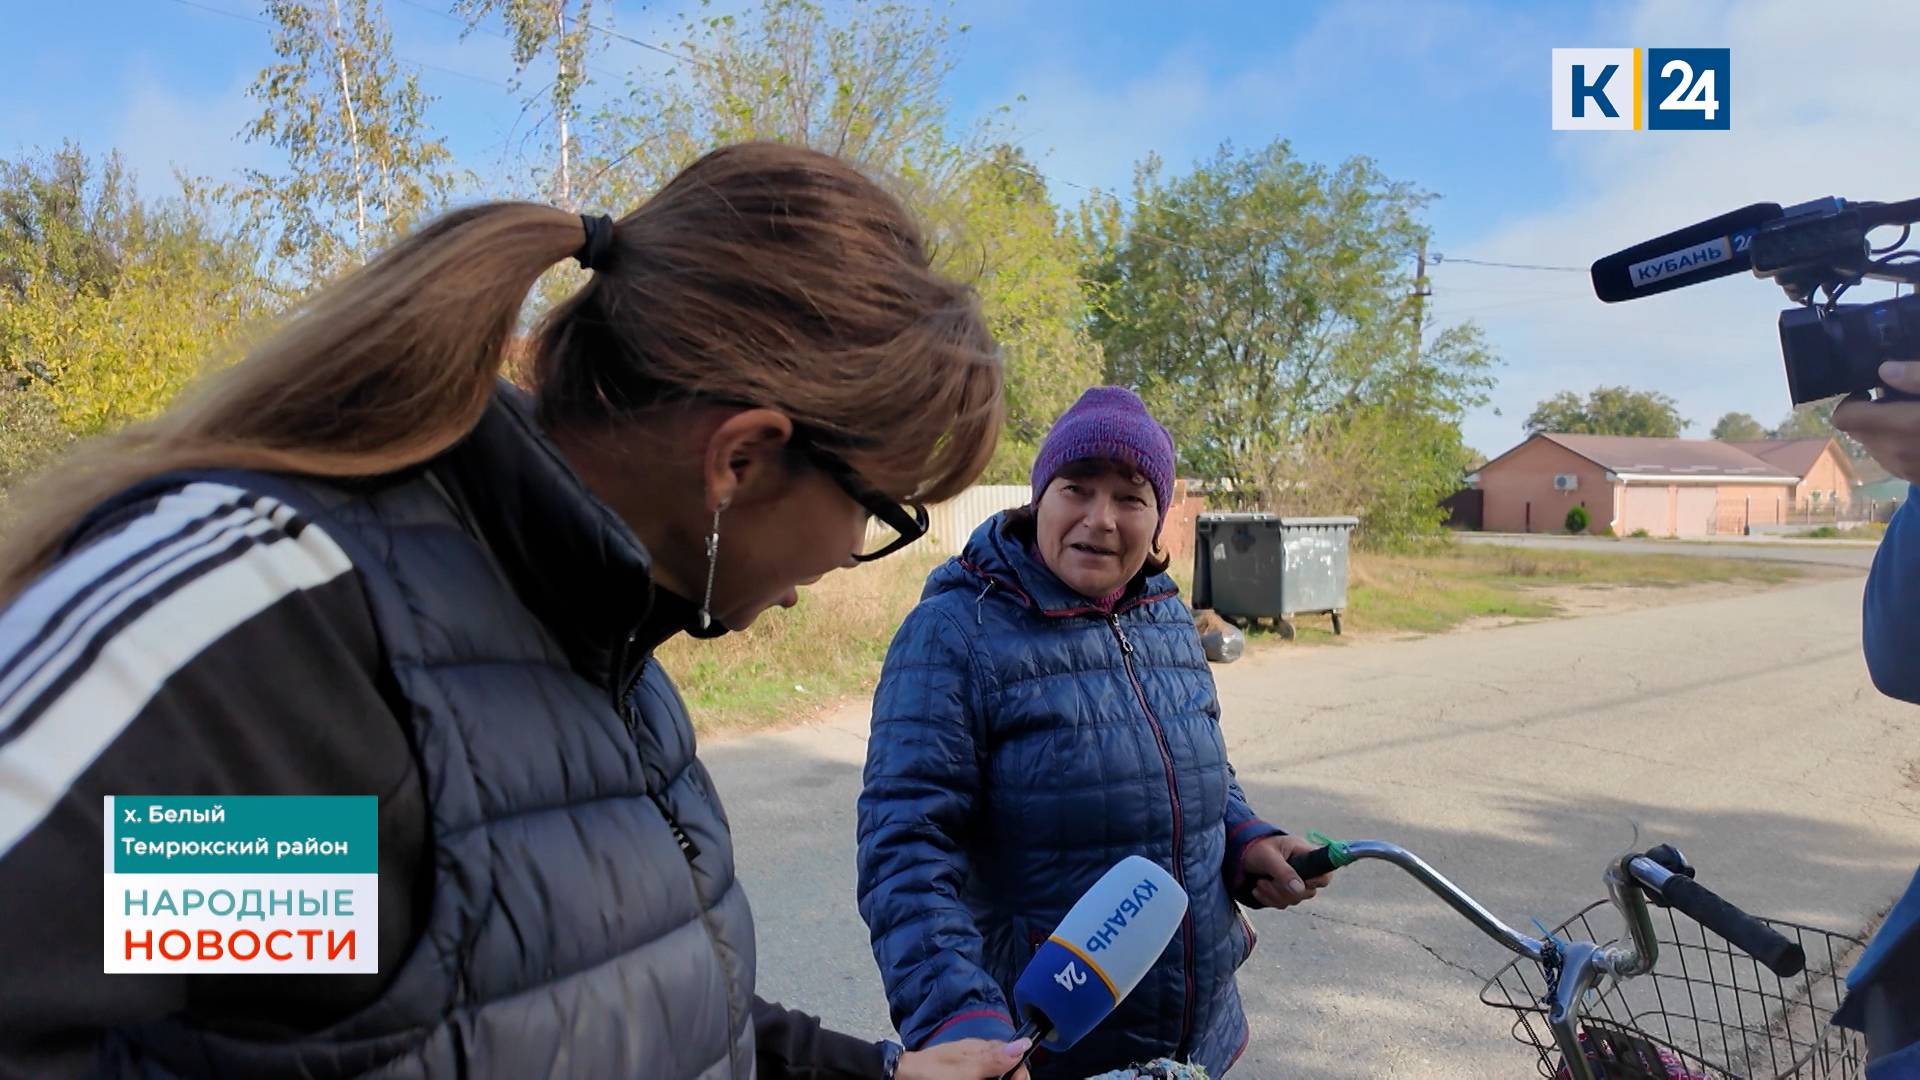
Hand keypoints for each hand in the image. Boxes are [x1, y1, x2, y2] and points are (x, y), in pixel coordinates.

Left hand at [896, 1037, 1032, 1079]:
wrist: (904, 1076)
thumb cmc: (933, 1073)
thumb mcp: (966, 1071)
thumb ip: (995, 1059)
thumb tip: (1024, 1043)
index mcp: (982, 1049)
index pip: (1015, 1057)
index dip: (1018, 1074)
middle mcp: (979, 1054)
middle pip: (1005, 1068)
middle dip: (1007, 1078)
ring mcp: (969, 1064)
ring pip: (992, 1073)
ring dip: (994, 1078)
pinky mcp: (962, 1072)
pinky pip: (979, 1075)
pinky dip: (981, 1078)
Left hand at [1239, 833, 1333, 909]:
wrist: (1240, 853)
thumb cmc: (1256, 848)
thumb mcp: (1268, 857)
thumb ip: (1283, 872)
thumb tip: (1300, 889)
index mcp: (1305, 854)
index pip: (1325, 874)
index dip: (1315, 882)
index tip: (1299, 882)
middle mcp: (1304, 870)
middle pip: (1308, 892)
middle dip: (1284, 890)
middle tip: (1265, 881)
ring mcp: (1294, 882)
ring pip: (1294, 900)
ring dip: (1273, 895)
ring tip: (1259, 883)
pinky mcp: (1284, 892)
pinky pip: (1282, 904)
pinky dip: (1268, 900)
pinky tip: (1257, 889)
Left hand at [1833, 361, 1919, 482]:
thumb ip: (1916, 378)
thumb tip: (1885, 370)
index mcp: (1901, 425)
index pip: (1844, 418)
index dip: (1851, 401)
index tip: (1869, 390)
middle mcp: (1896, 452)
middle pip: (1857, 431)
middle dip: (1869, 414)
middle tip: (1898, 400)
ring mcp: (1905, 469)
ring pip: (1873, 446)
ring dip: (1884, 430)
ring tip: (1912, 416)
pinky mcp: (1915, 479)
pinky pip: (1892, 460)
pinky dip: (1898, 445)